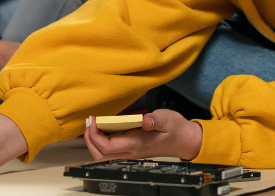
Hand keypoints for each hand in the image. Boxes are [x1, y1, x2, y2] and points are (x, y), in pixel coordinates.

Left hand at [83, 109, 202, 160]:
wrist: (185, 141)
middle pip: (101, 155)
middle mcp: (131, 151)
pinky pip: (110, 151)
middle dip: (90, 140)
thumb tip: (146, 120)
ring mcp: (130, 152)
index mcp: (137, 144)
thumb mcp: (168, 119)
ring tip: (93, 125)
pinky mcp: (131, 150)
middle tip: (89, 123)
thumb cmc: (176, 130)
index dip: (95, 135)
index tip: (94, 120)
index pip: (108, 146)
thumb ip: (156, 119)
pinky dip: (101, 142)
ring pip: (104, 155)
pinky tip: (103, 128)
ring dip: (94, 142)